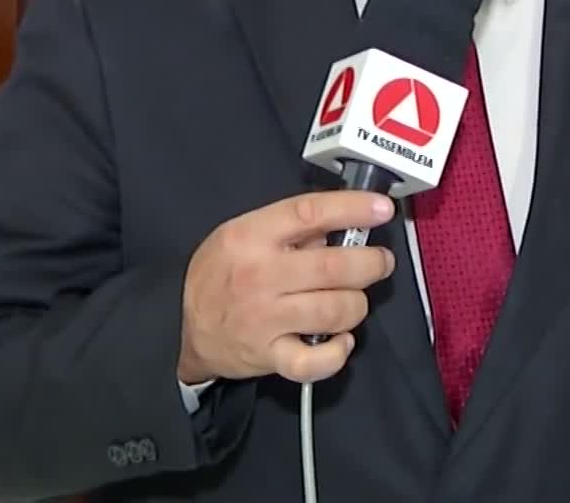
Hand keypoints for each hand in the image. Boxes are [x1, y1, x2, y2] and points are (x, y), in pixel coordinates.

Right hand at [178, 190, 397, 384]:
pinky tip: (340, 339)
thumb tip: (340, 227)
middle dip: (371, 263)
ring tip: (353, 299)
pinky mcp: (270, 356)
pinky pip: (316, 361)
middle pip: (334, 267)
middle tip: (380, 262)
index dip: (352, 208)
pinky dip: (338, 352)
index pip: (309, 213)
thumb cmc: (222, 274)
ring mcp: (265, 319)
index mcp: (251, 236)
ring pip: (335, 310)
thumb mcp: (242, 234)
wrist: (187, 328)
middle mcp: (260, 276)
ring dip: (357, 304)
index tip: (382, 209)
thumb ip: (288, 227)